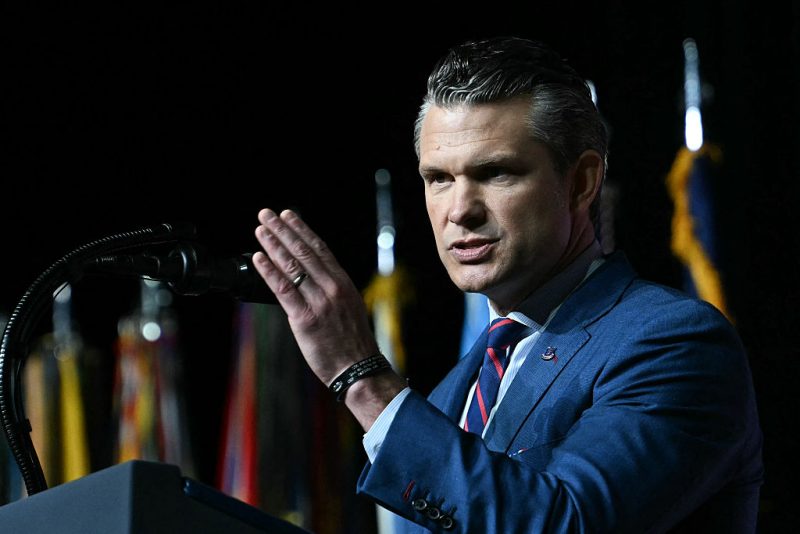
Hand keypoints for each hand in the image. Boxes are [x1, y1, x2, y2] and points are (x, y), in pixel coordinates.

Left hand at [252, 208, 381, 385]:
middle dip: (283, 230)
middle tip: (267, 214)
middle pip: (304, 252)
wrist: (358, 368)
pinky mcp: (305, 319)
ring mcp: (319, 302)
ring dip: (274, 245)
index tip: (288, 215)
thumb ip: (331, 290)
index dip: (302, 230)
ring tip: (260, 230)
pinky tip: (258, 258)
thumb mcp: (348, 306)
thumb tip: (311, 276)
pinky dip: (269, 271)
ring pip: (292, 266)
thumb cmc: (352, 341)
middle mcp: (332, 288)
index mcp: (343, 283)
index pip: (320, 249)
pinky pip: (284, 290)